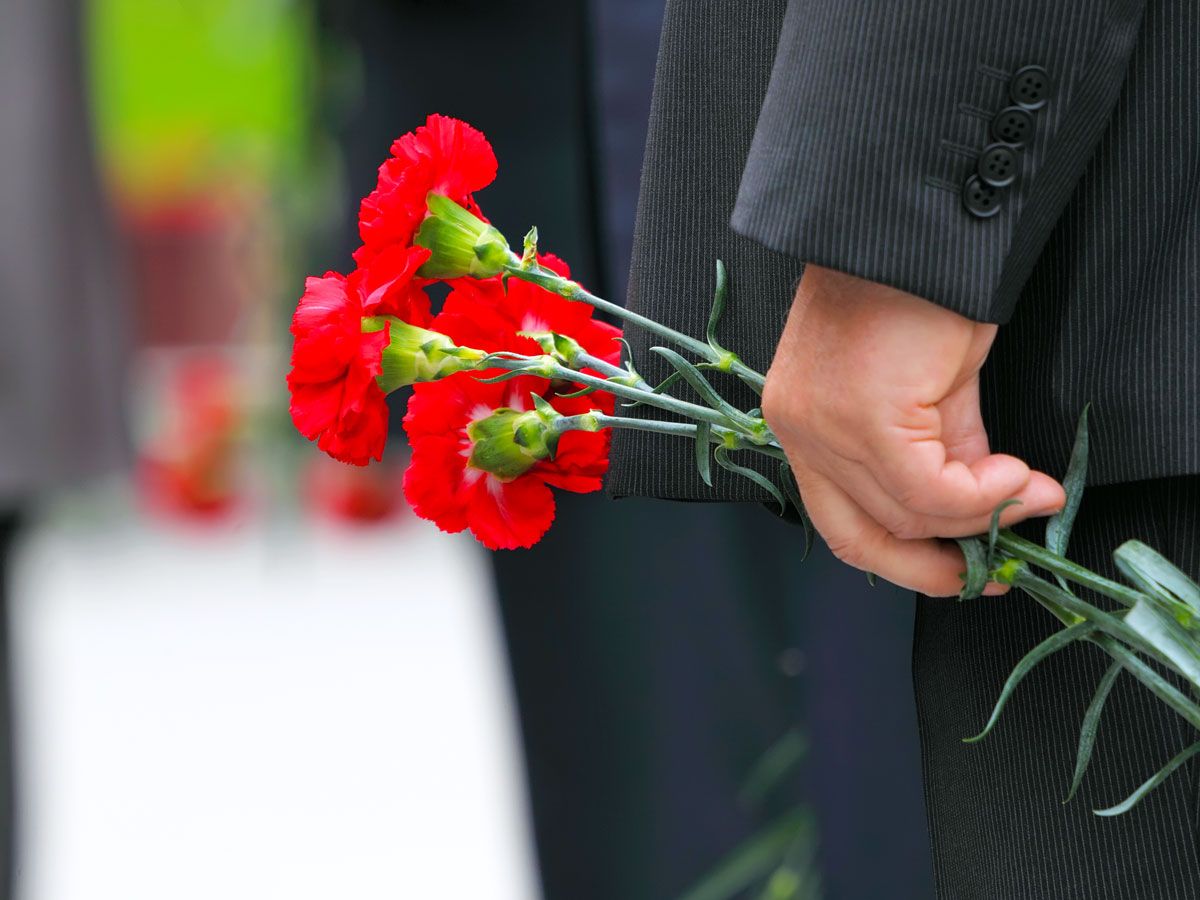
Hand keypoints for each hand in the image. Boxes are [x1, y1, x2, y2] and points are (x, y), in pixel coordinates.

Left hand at [762, 265, 1065, 595]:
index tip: (959, 570)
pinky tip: (1020, 476)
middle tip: (1003, 554)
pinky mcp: (863, 418)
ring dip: (983, 513)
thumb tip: (980, 504)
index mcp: (800, 423)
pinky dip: (985, 494)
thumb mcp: (928, 387)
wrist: (917, 224)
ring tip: (1032, 493)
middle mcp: (798, 431)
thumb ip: (942, 452)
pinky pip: (929, 489)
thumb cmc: (916, 286)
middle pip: (869, 529)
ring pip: (906, 512)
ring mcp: (824, 427)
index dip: (904, 558)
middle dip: (944, 556)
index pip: (840, 521)